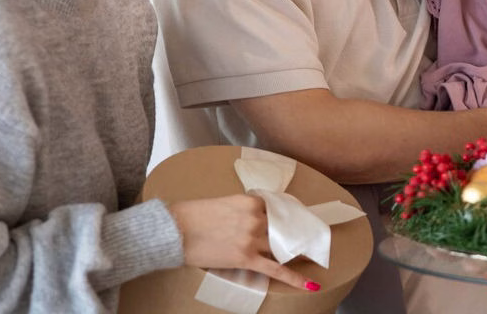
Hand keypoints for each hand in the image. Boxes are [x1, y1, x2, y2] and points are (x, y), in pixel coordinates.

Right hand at [168, 194, 313, 290]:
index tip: (296, 218)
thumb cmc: (192, 215)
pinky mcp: (246, 259)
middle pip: (283, 226)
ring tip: (312, 255)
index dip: (287, 214)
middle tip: (309, 236)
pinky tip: (310, 284)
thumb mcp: (223, 202)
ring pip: (282, 245)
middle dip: (295, 232)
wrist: (174, 231)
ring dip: (297, 251)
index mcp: (249, 201)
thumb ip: (243, 208)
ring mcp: (251, 239)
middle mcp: (254, 218)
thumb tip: (253, 216)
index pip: (277, 207)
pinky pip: (276, 270)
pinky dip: (295, 278)